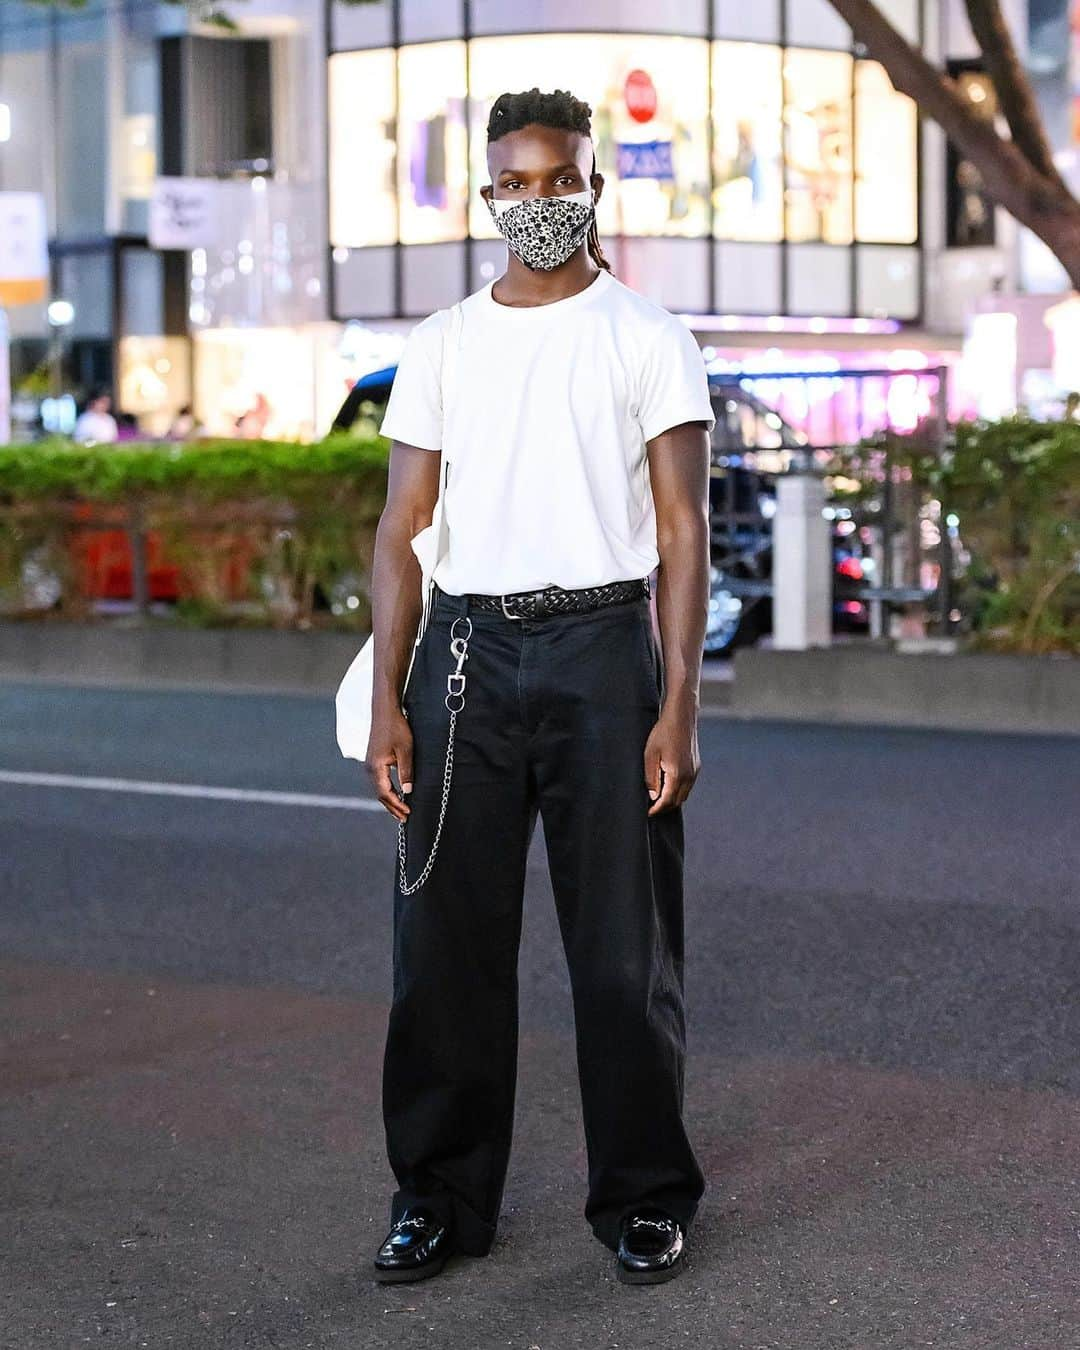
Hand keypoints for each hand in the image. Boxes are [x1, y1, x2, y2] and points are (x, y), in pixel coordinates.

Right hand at [366, 707, 413, 822]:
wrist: (385, 712)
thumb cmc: (396, 728)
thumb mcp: (405, 750)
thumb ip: (406, 771)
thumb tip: (407, 792)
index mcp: (375, 767)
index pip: (385, 793)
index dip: (396, 805)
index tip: (408, 813)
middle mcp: (369, 768)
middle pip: (380, 794)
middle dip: (392, 807)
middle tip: (404, 819)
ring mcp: (369, 765)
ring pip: (379, 789)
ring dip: (389, 800)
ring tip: (400, 811)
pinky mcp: (373, 761)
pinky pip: (379, 781)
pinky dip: (387, 791)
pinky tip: (396, 794)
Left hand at [643, 706, 699, 815]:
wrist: (681, 717)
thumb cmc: (663, 733)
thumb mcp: (650, 755)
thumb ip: (651, 778)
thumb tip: (653, 796)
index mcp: (677, 775)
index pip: (666, 801)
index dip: (656, 809)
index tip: (647, 813)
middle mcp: (689, 776)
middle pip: (677, 801)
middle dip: (664, 807)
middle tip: (651, 807)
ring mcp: (694, 771)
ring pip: (683, 794)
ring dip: (671, 799)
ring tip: (657, 797)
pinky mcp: (696, 766)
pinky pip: (687, 785)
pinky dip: (678, 790)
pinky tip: (667, 785)